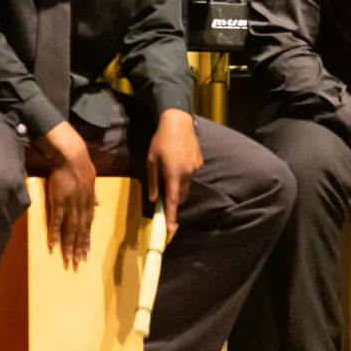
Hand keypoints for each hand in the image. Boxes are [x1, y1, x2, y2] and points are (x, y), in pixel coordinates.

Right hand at [37, 122, 97, 266]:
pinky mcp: (58, 202)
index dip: (86, 238)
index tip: (86, 251)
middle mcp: (81, 206)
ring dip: (69, 245)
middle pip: (80, 230)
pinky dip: (55, 233)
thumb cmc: (81, 164)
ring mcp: (70, 205)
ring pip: (70, 229)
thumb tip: (98, 203)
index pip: (88, 224)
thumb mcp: (93, 179)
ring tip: (68, 259)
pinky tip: (53, 245)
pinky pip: (56, 221)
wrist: (70, 156)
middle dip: (79, 247)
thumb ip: (94, 193)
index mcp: (89, 201)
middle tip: (77, 262)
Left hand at [147, 109, 202, 233]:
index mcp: (173, 174)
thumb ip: (152, 181)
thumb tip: (153, 198)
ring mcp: (195, 168)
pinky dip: (184, 175)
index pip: (172, 201)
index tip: (170, 229)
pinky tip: (177, 161)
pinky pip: (190, 174)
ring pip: (186, 185)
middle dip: (172, 199)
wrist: (178, 121)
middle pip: (180, 195)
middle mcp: (187, 174)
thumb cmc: (161, 140)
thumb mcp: (151, 161)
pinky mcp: (199, 162)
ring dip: (178, 187)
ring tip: (169, 174)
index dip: (171, 216)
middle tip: (162, 197)